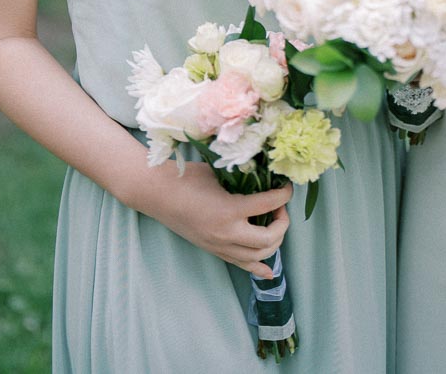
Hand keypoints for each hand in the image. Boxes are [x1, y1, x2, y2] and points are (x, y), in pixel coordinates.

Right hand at [147, 162, 292, 276]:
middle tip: (281, 207)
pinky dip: (258, 268)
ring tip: (275, 225)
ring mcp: (219, 246)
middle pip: (268, 239)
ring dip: (273, 242)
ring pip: (257, 256)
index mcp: (230, 209)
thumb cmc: (187, 177)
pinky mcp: (213, 251)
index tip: (287, 186)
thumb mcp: (219, 173)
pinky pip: (241, 265)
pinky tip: (268, 272)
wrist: (158, 194)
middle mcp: (227, 233)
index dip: (284, 194)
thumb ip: (241, 178)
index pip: (268, 204)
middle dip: (282, 223)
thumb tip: (263, 174)